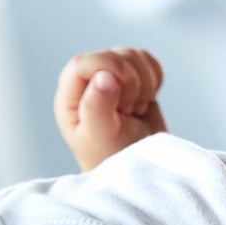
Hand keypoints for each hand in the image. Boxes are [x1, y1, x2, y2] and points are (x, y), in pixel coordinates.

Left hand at [54, 47, 167, 169]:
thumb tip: (104, 75)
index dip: (107, 67)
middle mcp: (88, 83)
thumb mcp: (101, 136)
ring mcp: (112, 78)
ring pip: (133, 56)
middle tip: (128, 112)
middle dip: (131, 81)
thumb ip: (97, 106)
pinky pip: (148, 61)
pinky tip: (146, 101)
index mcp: (70, 96)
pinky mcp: (134, 78)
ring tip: (135, 110)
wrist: (140, 169)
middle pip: (114, 56)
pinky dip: (154, 79)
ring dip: (144, 83)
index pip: (82, 63)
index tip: (123, 89)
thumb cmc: (113, 158)